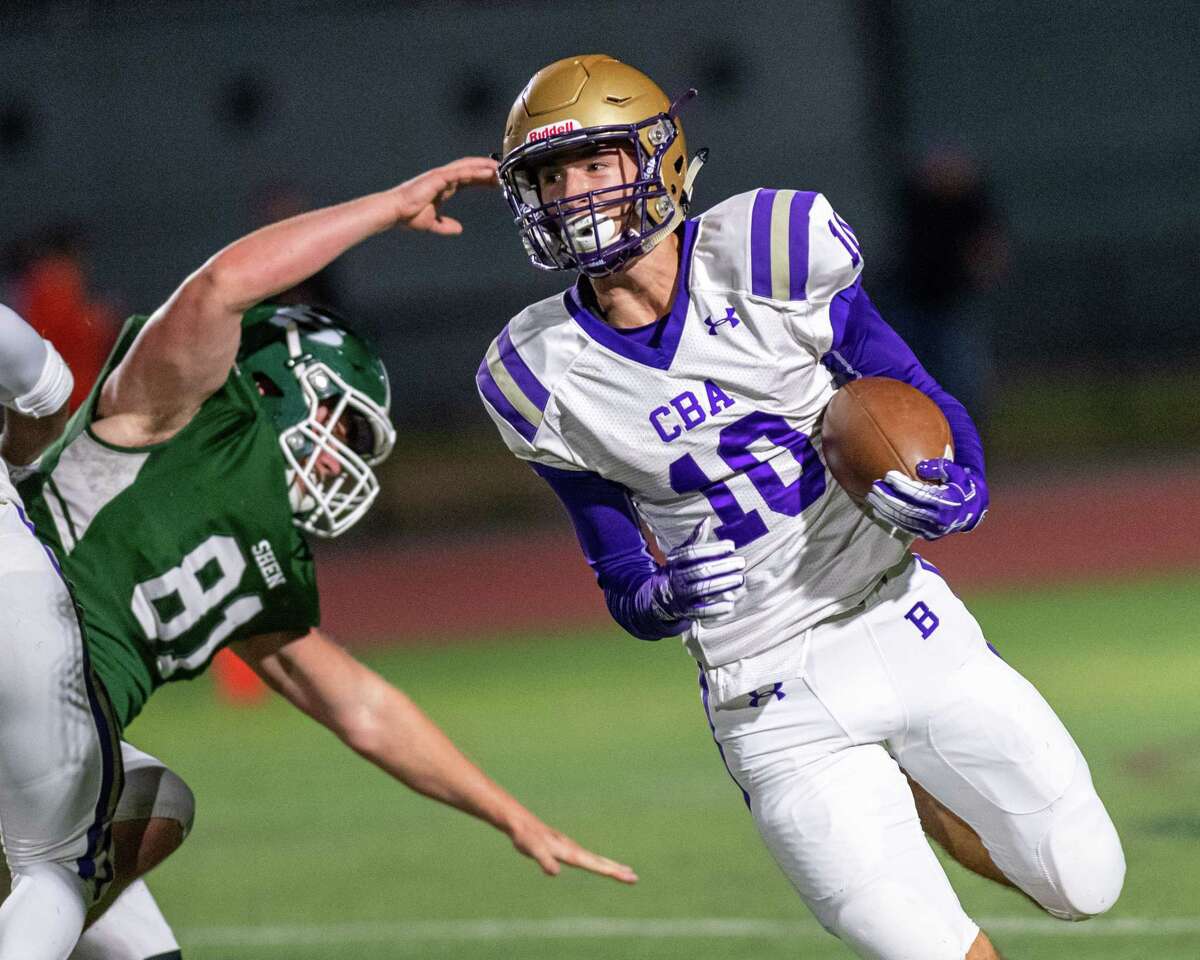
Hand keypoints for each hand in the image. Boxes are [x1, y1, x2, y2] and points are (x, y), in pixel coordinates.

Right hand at [387, 156, 498, 234]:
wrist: (395, 212)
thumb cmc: (409, 215)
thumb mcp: (433, 224)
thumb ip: (446, 226)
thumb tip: (459, 229)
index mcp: (444, 187)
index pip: (468, 179)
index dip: (483, 179)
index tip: (497, 182)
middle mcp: (444, 178)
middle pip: (471, 170)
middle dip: (487, 170)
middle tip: (504, 171)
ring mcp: (441, 176)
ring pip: (468, 167)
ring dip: (485, 166)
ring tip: (500, 167)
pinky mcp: (438, 177)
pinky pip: (461, 172)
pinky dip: (475, 170)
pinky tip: (488, 171)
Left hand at [506, 810, 637, 884]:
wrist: (521, 824)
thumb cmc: (527, 838)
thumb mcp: (534, 850)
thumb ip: (544, 861)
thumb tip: (555, 872)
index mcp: (571, 853)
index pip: (597, 865)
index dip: (613, 872)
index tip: (629, 876)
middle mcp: (574, 850)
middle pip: (601, 862)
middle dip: (618, 870)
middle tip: (635, 878)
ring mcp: (571, 848)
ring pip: (596, 859)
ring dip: (611, 866)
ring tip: (624, 871)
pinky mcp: (565, 849)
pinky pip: (587, 858)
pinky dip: (599, 863)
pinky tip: (599, 864)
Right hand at [650, 518, 746, 624]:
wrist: (657, 598)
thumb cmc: (676, 570)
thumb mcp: (680, 555)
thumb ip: (695, 540)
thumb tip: (706, 519)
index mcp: (675, 561)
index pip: (693, 553)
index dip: (713, 549)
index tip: (732, 546)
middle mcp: (676, 578)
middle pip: (700, 571)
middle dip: (723, 566)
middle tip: (741, 562)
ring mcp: (680, 596)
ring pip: (702, 589)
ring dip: (723, 584)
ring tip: (740, 579)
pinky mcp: (686, 611)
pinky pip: (701, 612)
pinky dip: (716, 609)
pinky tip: (730, 603)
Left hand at [866, 459, 988, 539]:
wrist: (970, 510)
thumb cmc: (960, 486)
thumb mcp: (957, 472)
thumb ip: (941, 466)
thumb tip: (920, 467)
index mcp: (948, 503)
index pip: (920, 494)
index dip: (903, 486)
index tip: (888, 475)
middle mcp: (940, 520)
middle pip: (908, 508)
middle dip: (889, 497)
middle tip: (875, 486)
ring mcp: (932, 530)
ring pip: (903, 520)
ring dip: (885, 508)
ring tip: (872, 495)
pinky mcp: (926, 535)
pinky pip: (904, 526)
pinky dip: (889, 517)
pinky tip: (878, 507)